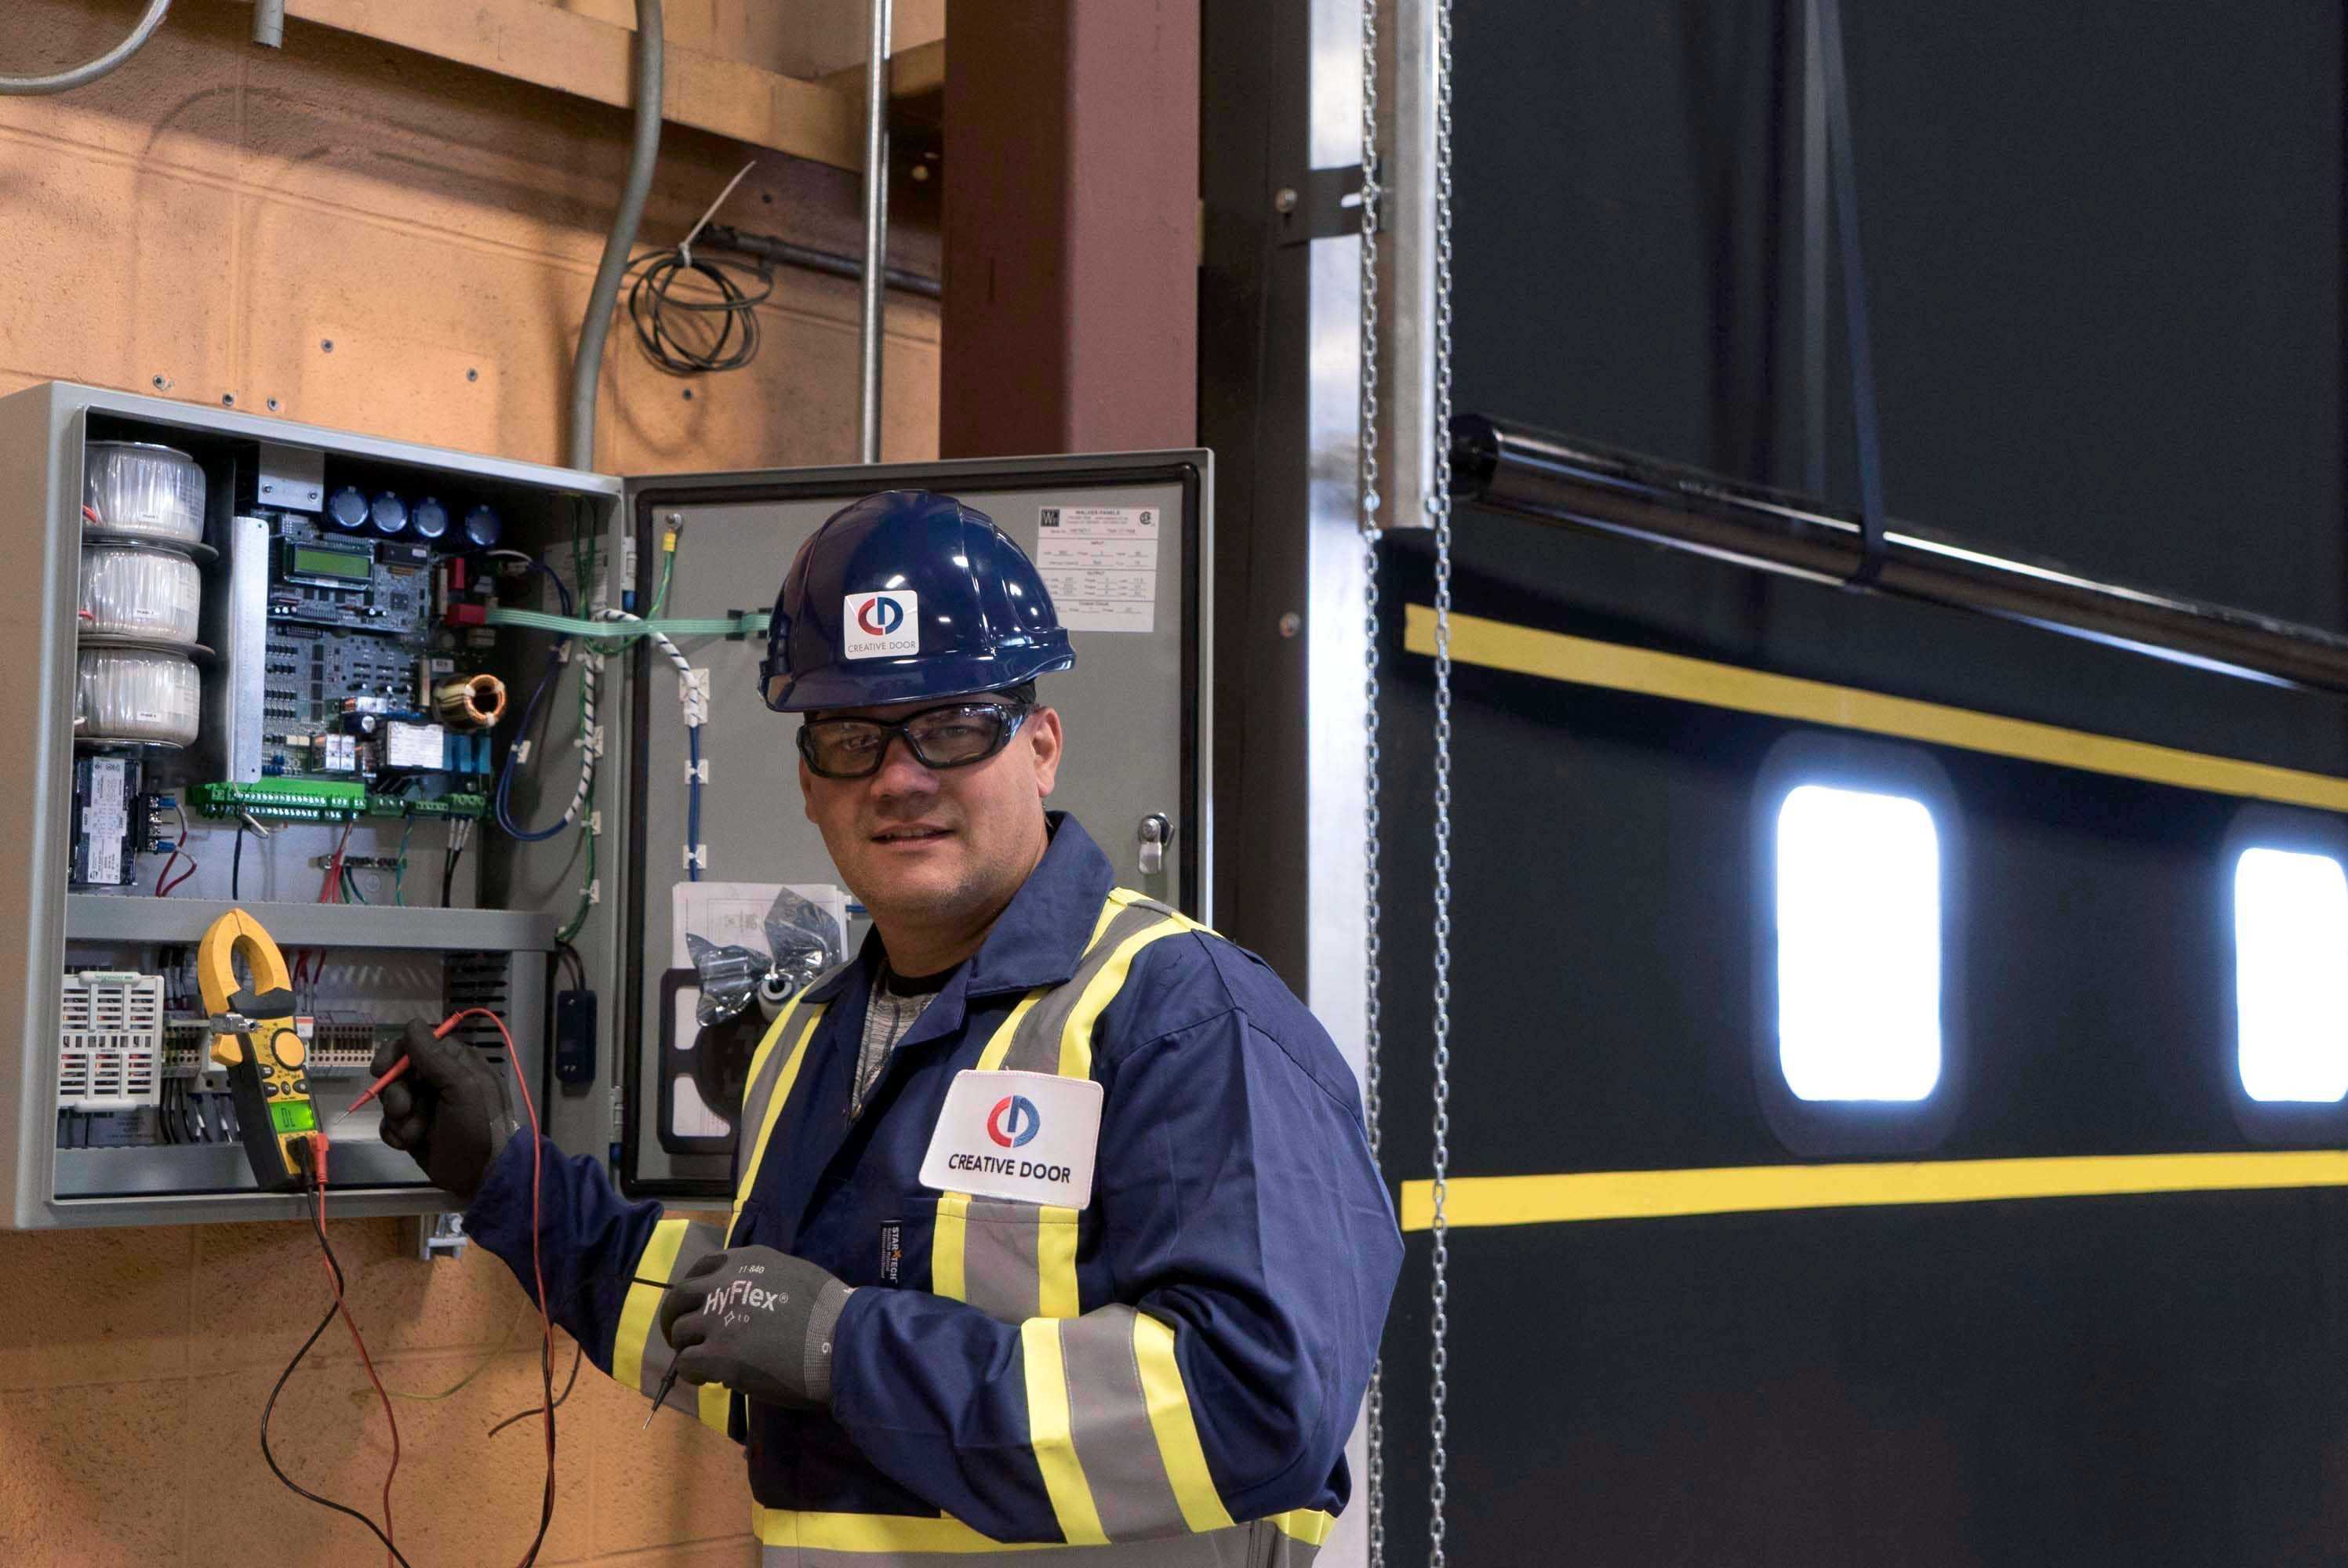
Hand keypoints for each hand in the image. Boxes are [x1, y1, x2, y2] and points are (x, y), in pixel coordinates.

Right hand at [373, 1020, 517, 1201]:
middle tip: (402, 1108)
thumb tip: (411, 1023)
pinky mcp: (415, 1130)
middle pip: (399, 1072)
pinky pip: (391, 1124)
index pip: (418, 1044)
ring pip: (392, 1099)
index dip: (396, 1054)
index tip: (382, 1068)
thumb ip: (435, 1057)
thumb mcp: (462, 1088)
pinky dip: (395, 1134)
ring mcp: (426, 1106)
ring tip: (415, 1133)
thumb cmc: (478, 1127)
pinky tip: (407, 1144)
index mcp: (457, 1064)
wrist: (482, 1176)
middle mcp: (440, 1081)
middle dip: (395, 1092)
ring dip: (398, 1118)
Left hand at [658, 1245, 852, 1409]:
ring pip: (681, 1333)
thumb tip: (748, 1298)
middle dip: (674, 1317)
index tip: (695, 1303)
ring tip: (701, 1364)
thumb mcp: (794, 1275)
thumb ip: (763, 1280)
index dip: (693, 1288)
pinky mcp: (718, 1356)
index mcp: (747, 1260)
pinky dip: (692, 1374)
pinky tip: (707, 1380)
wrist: (842, 1343)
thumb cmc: (830, 1312)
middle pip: (680, 1297)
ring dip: (687, 1348)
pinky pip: (687, 1364)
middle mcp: (725, 1283)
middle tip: (680, 1336)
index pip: (702, 1266)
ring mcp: (718, 1319)